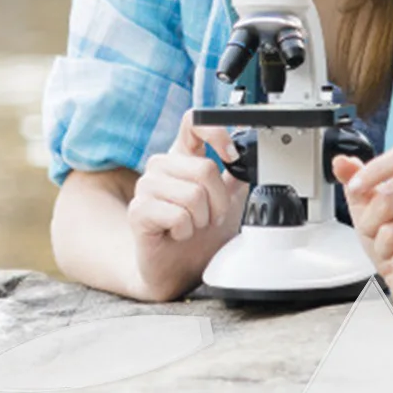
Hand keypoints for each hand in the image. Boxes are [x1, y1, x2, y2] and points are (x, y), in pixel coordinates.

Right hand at [126, 110, 248, 300]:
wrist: (177, 270)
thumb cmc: (198, 235)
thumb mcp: (227, 201)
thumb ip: (237, 177)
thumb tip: (253, 156)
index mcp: (183, 157)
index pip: (193, 122)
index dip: (216, 133)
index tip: (232, 156)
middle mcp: (162, 167)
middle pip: (203, 167)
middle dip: (218, 201)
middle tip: (211, 217)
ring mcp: (146, 186)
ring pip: (192, 194)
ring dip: (202, 219)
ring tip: (193, 227)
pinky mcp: (138, 210)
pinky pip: (177, 215)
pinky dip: (185, 231)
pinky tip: (178, 235)